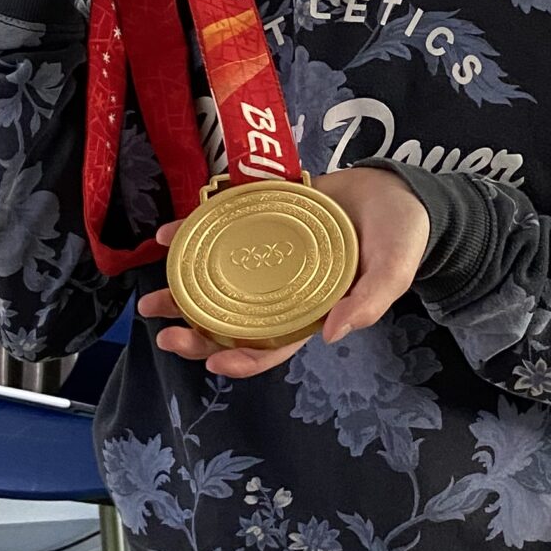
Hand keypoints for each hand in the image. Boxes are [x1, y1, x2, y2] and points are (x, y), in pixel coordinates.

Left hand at [137, 167, 432, 377]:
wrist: (397, 188)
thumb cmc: (400, 237)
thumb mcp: (394, 271)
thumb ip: (368, 302)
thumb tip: (331, 335)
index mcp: (311, 310)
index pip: (273, 344)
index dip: (243, 359)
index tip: (214, 362)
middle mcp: (282, 289)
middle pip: (234, 320)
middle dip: (197, 332)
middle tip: (163, 332)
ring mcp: (268, 256)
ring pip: (219, 282)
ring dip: (183, 291)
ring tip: (150, 297)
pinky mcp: (261, 220)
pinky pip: (222, 232)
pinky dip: (193, 234)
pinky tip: (167, 235)